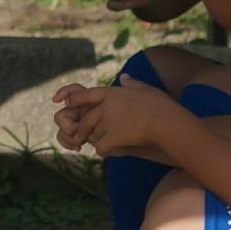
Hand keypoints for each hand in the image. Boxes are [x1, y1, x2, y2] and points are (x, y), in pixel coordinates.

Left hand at [53, 80, 180, 157]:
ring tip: (108, 144)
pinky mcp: (112, 137)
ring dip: (99, 139)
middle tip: (80, 136)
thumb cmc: (162, 106)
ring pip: (94, 133)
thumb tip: (123, 77)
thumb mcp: (146, 89)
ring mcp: (108, 121)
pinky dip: (105, 151)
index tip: (62, 101)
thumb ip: (132, 83)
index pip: (85, 94)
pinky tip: (111, 152)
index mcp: (112, 93)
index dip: (73, 98)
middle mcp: (106, 106)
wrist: (168, 123)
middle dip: (82, 128)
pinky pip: (100, 147)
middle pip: (86, 118)